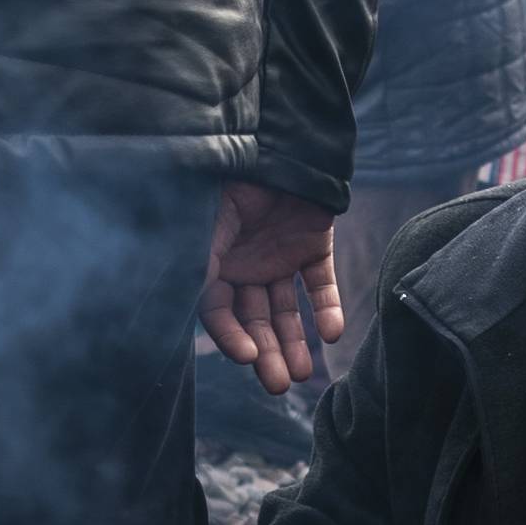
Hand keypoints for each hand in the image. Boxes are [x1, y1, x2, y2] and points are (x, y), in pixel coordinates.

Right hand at [200, 182, 342, 394]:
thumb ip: (200, 272)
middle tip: (279, 385)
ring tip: (303, 373)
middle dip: (266, 353)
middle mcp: (246, 266)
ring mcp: (279, 256)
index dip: (232, 337)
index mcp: (214, 264)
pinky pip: (321, 282)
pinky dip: (328, 307)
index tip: (247, 357)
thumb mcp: (205, 229)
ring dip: (295, 341)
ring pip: (287, 309)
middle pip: (256, 320)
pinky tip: (332, 334)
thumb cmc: (226, 182)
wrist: (271, 139)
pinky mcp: (313, 243)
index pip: (221, 314)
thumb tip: (193, 316)